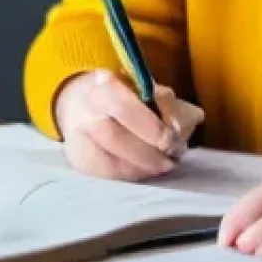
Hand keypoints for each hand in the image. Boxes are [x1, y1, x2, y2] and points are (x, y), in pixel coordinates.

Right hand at [55, 69, 185, 181]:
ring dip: (142, 169)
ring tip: (163, 166)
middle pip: (115, 139)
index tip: (172, 139)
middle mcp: (85, 113)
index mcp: (103, 87)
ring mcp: (77, 139)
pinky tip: (144, 170)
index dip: (151, 127)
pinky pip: (106, 175)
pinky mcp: (77, 160)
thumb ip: (160, 101)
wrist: (78, 101)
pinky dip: (130, 175)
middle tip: (172, 159)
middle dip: (149, 154)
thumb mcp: (140, 85)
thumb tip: (184, 123)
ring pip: (109, 163)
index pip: (125, 108)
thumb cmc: (120, 92)